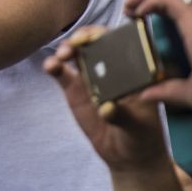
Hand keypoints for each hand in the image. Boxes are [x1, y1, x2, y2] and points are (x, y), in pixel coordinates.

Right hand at [44, 26, 173, 173]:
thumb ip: (122, 116)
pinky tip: (50, 66)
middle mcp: (111, 67)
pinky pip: (62, 72)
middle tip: (76, 43)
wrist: (125, 154)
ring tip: (62, 56)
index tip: (97, 37)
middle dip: (84, 37)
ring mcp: (91, 76)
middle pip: (95, 42)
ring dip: (67, 48)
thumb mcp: (137, 127)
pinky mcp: (74, 88)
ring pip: (77, 53)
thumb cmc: (141, 136)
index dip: (109, 35)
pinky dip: (54, 65)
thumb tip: (106, 108)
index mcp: (133, 70)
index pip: (122, 43)